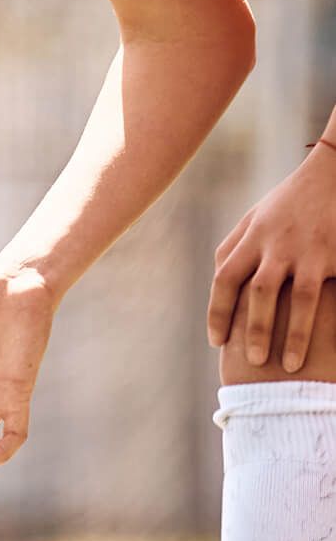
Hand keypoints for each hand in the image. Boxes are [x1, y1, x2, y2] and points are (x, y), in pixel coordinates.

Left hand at [208, 144, 335, 368]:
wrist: (331, 175)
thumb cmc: (288, 202)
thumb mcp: (254, 218)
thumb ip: (234, 247)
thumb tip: (218, 277)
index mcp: (252, 237)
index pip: (225, 279)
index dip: (218, 312)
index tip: (215, 341)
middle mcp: (278, 245)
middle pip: (259, 294)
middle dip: (255, 330)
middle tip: (254, 361)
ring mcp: (311, 251)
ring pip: (300, 300)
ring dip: (294, 335)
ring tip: (291, 365)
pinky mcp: (335, 255)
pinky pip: (330, 293)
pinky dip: (327, 320)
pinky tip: (327, 344)